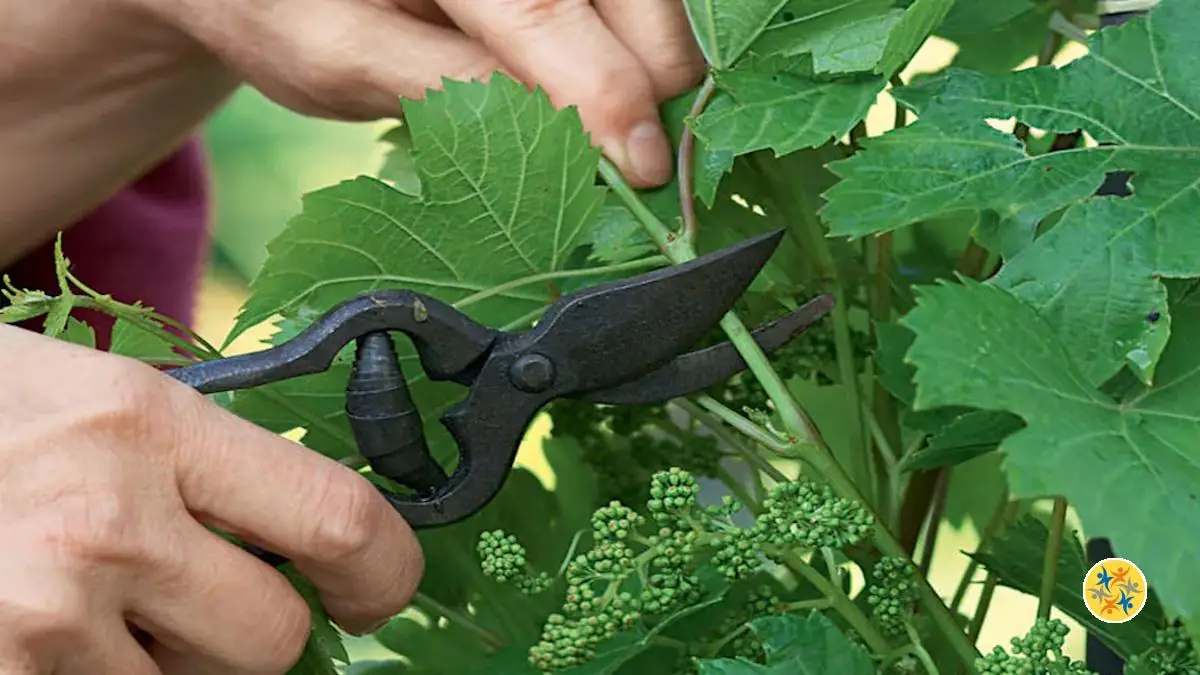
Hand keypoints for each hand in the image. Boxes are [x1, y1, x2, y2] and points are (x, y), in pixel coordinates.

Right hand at [0, 325, 421, 673]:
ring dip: (156, 666)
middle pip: (272, 639)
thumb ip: (201, 457)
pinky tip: (40, 632)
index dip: (384, 570)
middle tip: (196, 598)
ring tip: (81, 600)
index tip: (375, 587)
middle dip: (251, 635)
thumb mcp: (89, 395)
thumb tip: (306, 529)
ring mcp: (42, 616)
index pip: (338, 519)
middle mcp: (105, 524)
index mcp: (147, 425)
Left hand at [137, 0, 706, 186]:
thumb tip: (562, 135)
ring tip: (638, 134)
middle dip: (654, 78)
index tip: (643, 169)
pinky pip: (623, 1)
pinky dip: (637, 49)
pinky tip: (623, 98)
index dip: (606, 93)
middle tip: (649, 164)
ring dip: (656, 63)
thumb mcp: (340, 55)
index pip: (544, 9)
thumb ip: (446, 87)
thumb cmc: (290, 9)